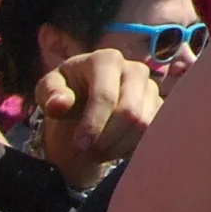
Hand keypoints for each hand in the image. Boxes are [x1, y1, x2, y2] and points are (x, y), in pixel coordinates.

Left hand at [35, 49, 163, 191]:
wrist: (86, 99)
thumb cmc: (67, 93)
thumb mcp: (49, 91)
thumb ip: (51, 95)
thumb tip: (59, 105)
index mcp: (106, 59)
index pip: (106, 95)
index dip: (94, 123)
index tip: (80, 145)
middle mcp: (135, 69)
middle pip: (130, 112)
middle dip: (107, 138)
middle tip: (88, 152)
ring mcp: (151, 88)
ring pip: (144, 125)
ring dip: (118, 146)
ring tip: (98, 151)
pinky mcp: (161, 106)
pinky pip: (154, 133)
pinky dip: (132, 147)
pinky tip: (114, 147)